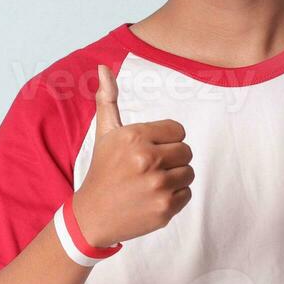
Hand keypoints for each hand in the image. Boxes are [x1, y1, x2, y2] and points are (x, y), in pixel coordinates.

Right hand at [71, 64, 193, 247]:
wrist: (93, 215)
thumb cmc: (103, 170)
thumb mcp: (105, 133)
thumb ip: (108, 99)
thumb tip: (104, 68)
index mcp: (134, 136)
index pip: (178, 130)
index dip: (166, 140)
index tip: (149, 150)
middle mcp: (147, 159)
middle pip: (186, 151)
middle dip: (171, 159)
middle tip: (149, 169)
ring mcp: (157, 185)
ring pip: (189, 173)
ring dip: (175, 178)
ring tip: (151, 183)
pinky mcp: (165, 208)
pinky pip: (187, 194)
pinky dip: (174, 197)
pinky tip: (152, 198)